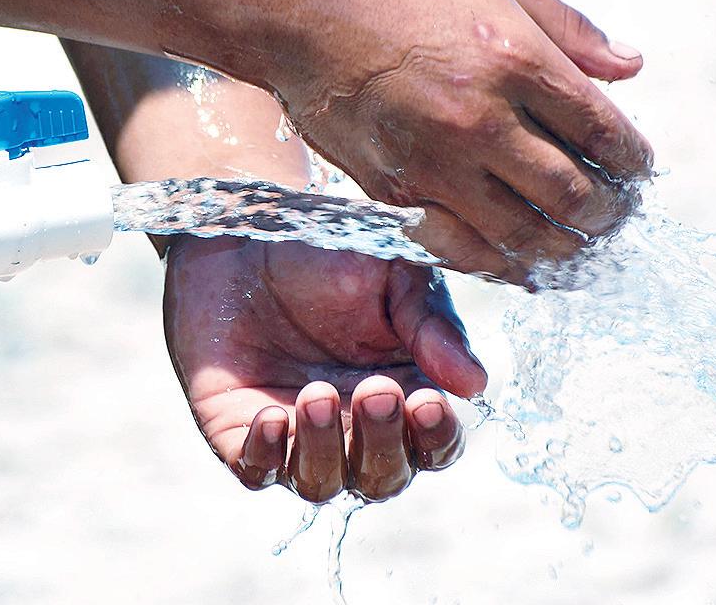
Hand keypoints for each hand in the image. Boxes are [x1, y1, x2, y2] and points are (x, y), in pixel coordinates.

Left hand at [164, 234, 485, 502]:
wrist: (243, 233)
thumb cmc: (328, 255)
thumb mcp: (393, 277)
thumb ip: (432, 327)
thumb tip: (475, 383)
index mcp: (405, 395)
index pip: (436, 445)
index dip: (437, 436)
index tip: (427, 402)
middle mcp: (354, 429)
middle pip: (384, 477)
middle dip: (382, 441)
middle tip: (374, 390)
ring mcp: (296, 437)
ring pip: (321, 483)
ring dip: (323, 448)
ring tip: (315, 394)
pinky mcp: (240, 434)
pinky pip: (257, 471)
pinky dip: (266, 455)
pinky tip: (272, 418)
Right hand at [270, 0, 652, 284]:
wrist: (295, 5)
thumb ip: (568, 28)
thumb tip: (631, 68)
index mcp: (514, 58)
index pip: (603, 131)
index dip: (634, 162)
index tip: (637, 170)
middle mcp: (479, 119)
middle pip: (573, 195)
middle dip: (610, 214)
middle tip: (616, 216)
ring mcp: (432, 162)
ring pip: (522, 237)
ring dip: (565, 251)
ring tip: (579, 248)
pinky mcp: (392, 190)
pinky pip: (462, 245)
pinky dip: (501, 263)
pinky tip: (521, 263)